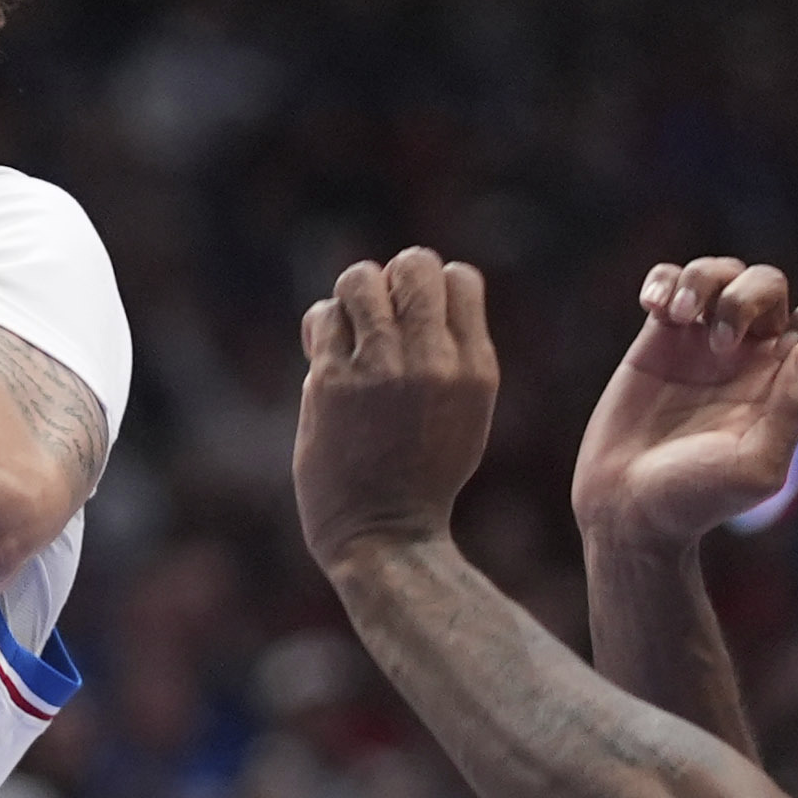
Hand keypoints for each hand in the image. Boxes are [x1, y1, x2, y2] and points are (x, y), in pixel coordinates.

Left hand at [293, 249, 499, 572]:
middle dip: (394, 280)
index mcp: (474, 367)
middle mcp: (432, 361)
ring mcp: (381, 369)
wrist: (386, 534)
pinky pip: (324, 317)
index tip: (419, 322)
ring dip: (352, 297)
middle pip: (414, 263)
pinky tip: (326, 357)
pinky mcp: (332, 382)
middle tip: (382, 319)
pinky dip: (323, 329)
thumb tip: (407, 293)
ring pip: (360, 278)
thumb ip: (452, 353)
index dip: (435, 288)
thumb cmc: (424, 474)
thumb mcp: (467, 411)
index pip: (461, 278)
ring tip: (352, 330)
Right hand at [570, 257, 797, 550]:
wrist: (627, 508)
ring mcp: (701, 345)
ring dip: (702, 280)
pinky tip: (652, 309)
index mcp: (786, 386)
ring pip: (720, 273)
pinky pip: (669, 281)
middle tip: (719, 344)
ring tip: (675, 316)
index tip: (784, 350)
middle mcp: (748, 359)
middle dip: (748, 296)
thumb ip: (793, 410)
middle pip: (771, 285)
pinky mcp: (657, 339)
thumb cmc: (696, 500)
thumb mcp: (759, 469)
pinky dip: (664, 281)